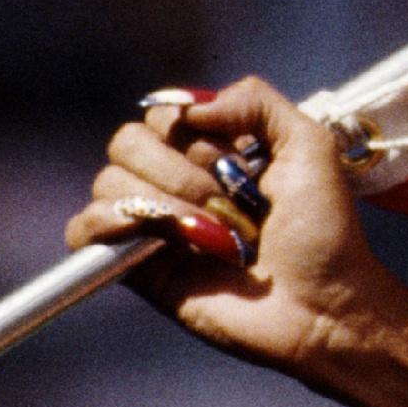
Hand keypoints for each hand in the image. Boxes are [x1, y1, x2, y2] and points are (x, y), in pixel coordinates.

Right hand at [66, 76, 407, 379]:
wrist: (322, 306)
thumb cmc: (324, 231)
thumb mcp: (309, 145)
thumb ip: (255, 101)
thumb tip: (188, 105)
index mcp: (211, 151)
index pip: (163, 115)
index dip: (194, 131)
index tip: (237, 160)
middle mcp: (175, 183)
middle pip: (127, 143)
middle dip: (182, 171)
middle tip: (230, 205)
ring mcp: (154, 224)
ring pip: (109, 181)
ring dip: (167, 204)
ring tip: (215, 237)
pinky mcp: (137, 267)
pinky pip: (83, 230)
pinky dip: (107, 223)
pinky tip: (155, 233)